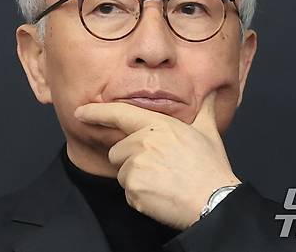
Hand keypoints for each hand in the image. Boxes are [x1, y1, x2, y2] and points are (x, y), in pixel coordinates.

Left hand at [74, 90, 241, 229]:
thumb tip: (208, 95)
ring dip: (137, 180)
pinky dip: (141, 197)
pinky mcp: (134, 188)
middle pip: (118, 151)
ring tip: (163, 182)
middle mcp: (144, 142)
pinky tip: (161, 195)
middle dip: (131, 160)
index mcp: (158, 125)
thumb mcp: (208, 133)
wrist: (215, 200)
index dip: (96, 112)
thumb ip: (203, 111)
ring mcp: (137, 165)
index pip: (120, 114)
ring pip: (122, 173)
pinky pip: (128, 192)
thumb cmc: (211, 168)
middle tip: (160, 168)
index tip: (81, 112)